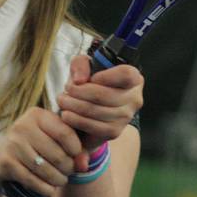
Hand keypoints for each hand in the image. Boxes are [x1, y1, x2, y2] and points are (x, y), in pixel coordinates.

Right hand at [0, 106, 81, 196]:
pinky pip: (33, 180)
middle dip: (68, 168)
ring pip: (46, 169)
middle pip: (57, 154)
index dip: (76, 149)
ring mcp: (12, 144)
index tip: (77, 157)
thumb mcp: (51, 140)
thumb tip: (84, 165)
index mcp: (37, 115)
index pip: (65, 132)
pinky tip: (50, 189)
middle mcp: (23, 126)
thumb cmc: (33, 146)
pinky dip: (46, 188)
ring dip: (58, 180)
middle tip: (69, 172)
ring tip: (61, 180)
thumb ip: (73, 149)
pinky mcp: (6, 163)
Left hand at [57, 54, 143, 169]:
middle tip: (65, 90)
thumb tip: (79, 80)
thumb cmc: (92, 82)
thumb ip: (81, 64)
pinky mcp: (115, 132)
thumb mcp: (85, 66)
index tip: (90, 78)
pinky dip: (77, 120)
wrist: (92, 108)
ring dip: (74, 106)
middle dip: (79, 92)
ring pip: (97, 111)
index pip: (126, 75)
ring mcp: (126, 117)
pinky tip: (66, 115)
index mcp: (134, 79)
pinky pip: (94, 126)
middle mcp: (134, 98)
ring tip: (62, 100)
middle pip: (106, 95)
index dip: (106, 76)